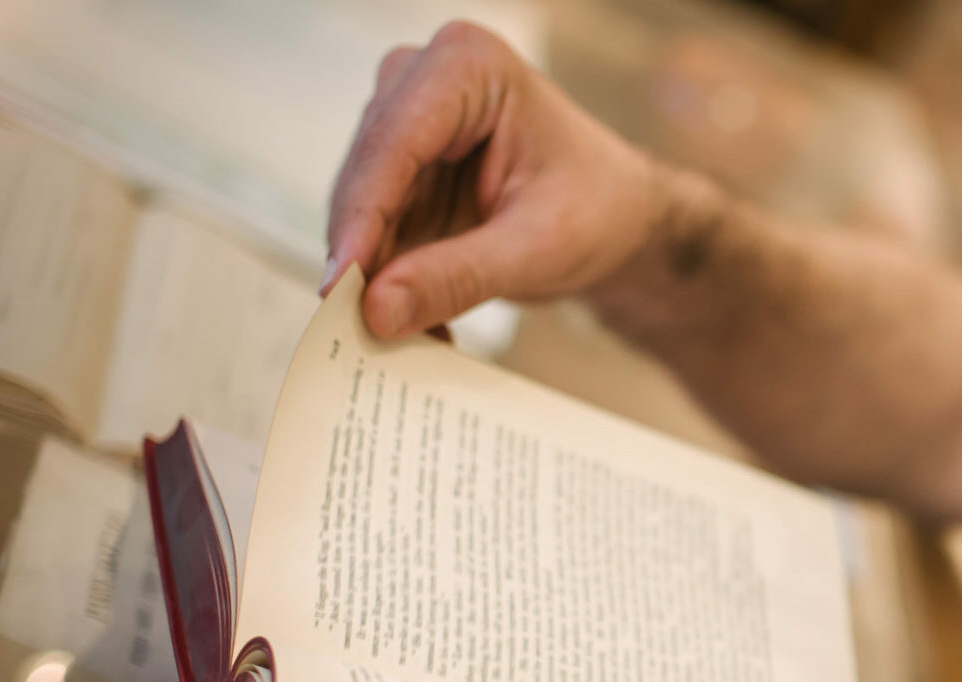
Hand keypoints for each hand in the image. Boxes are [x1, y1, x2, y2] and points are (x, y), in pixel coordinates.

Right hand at [326, 21, 707, 338]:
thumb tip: (377, 308)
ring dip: (373, 275)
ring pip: (360, 209)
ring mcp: (407, 125)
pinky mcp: (401, 173)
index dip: (363, 216)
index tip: (341, 283)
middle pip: (366, 175)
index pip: (394, 142)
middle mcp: (425, 82)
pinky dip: (386, 279)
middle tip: (359, 327)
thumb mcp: (539, 247)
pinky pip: (372, 231)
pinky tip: (410, 322)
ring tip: (397, 335)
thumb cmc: (601, 209)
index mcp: (470, 66)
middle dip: (362, 254)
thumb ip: (458, 276)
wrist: (620, 222)